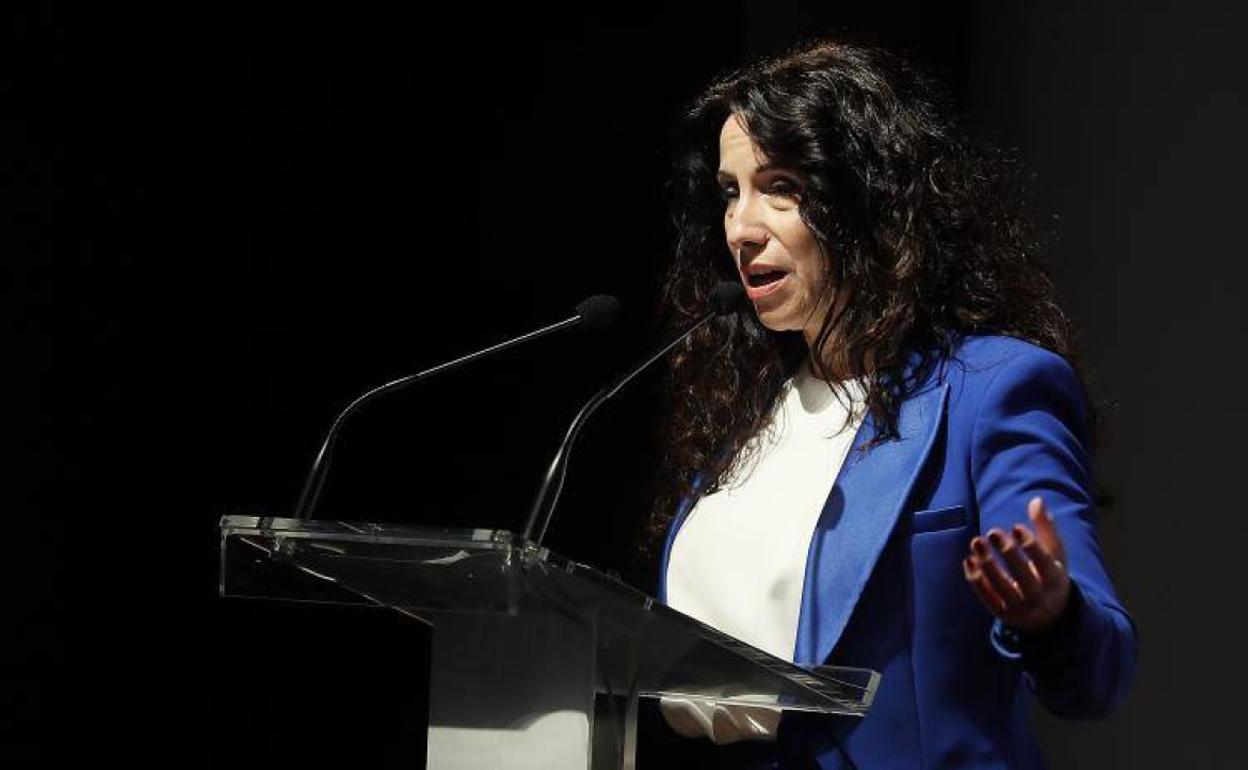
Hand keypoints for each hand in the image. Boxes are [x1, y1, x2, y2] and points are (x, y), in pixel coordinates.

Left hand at [962, 496, 1071, 632]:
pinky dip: (977, 580)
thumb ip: (1045, 527)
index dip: (1031, 545)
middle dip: (1007, 553)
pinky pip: (987, 598)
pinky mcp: (1002, 613)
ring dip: (987, 565)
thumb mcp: (1054, 553)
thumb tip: (1036, 500)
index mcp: (1055, 580)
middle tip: (992, 532)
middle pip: (1023, 575)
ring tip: (976, 542)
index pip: (1044, 563)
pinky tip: (969, 560)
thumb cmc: (1049, 575)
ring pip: (1001, 588)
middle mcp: (1039, 597)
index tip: (1015, 527)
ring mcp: (1020, 608)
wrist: (1048, 617)